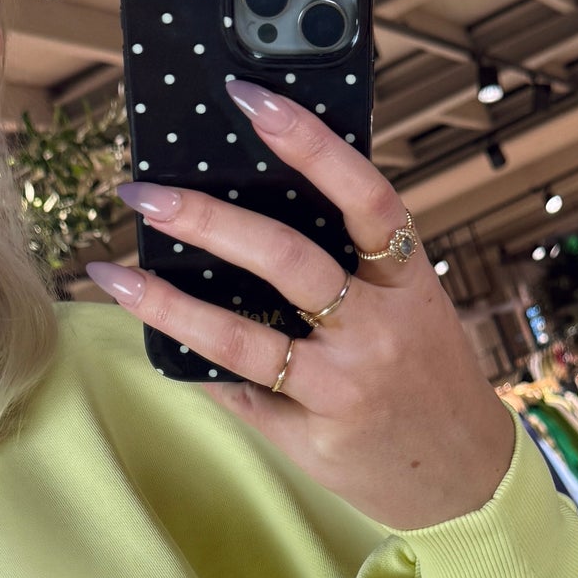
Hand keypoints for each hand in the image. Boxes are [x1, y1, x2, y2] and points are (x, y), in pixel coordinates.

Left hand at [86, 76, 518, 531]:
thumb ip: (356, 263)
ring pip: (243, 338)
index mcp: (408, 281)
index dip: (310, 143)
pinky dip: (196, 361)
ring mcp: (343, 387)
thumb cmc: (426, 375)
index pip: (365, 197)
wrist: (464, 479)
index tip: (250, 98)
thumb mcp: (414, 305)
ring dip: (168, 304)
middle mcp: (378, 330)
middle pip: (287, 260)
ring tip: (113, 277)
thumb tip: (256, 206)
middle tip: (144, 194)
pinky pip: (238, 389)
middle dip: (206, 220)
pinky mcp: (312, 434)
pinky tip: (156, 339)